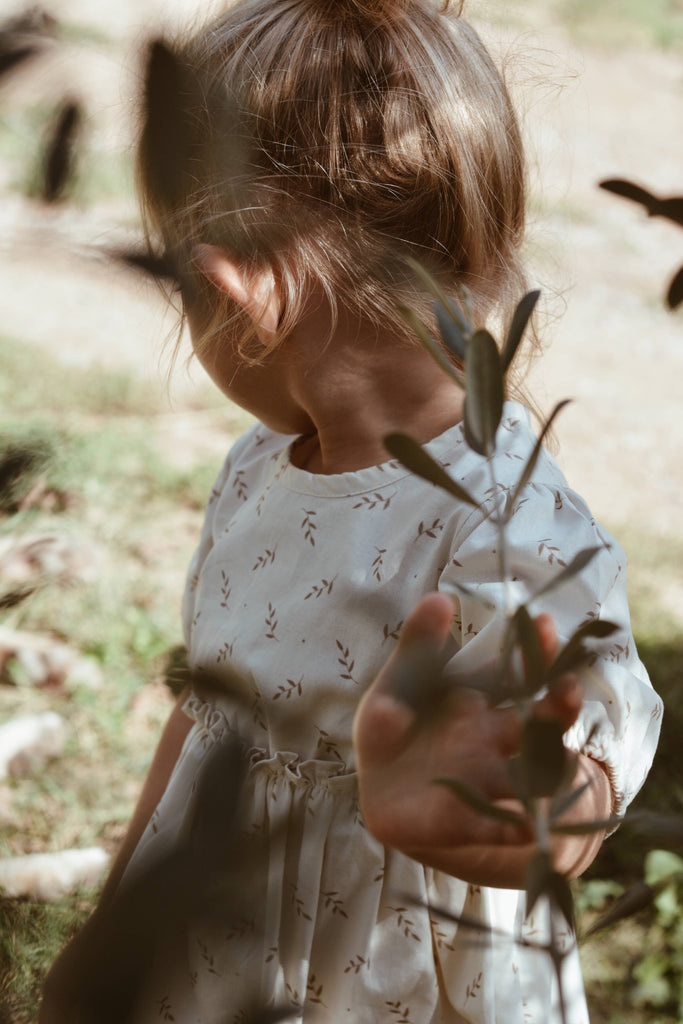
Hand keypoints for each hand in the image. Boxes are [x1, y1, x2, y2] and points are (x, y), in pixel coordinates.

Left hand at [353, 593, 611, 887]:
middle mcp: (498, 741)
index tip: (547, 626)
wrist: (391, 799)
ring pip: (531, 773)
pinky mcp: (471, 823)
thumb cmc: (399, 732)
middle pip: (538, 722)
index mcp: (484, 703)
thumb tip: (439, 598)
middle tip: (570, 687)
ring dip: (548, 772)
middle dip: (556, 707)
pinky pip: (496, 826)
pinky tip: (521, 826)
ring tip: (567, 761)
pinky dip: (509, 825)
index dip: (534, 652)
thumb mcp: (400, 685)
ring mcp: (491, 782)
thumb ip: (418, 645)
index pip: (517, 675)